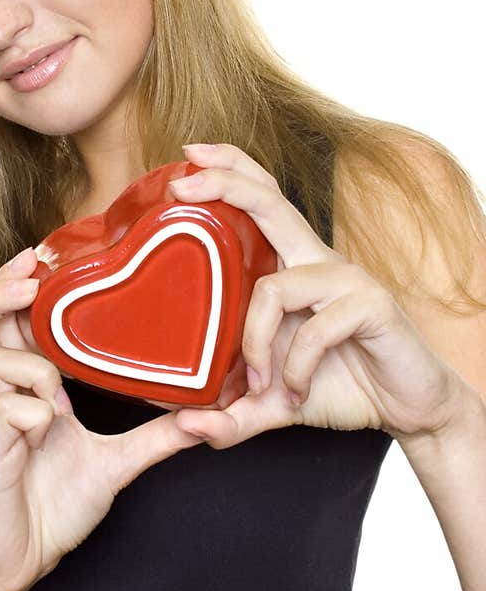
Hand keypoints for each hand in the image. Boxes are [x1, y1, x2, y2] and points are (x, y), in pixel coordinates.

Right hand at [0, 247, 207, 590]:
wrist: (19, 564)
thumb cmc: (52, 507)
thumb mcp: (116, 465)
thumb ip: (155, 439)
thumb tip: (206, 419)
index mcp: (23, 392)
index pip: (4, 324)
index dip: (16, 287)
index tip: (44, 258)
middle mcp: (0, 401)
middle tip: (30, 276)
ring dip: (30, 362)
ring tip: (56, 382)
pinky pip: (3, 417)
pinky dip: (32, 411)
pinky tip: (53, 424)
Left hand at [163, 142, 459, 448]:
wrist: (409, 408)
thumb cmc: (341, 385)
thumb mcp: (275, 403)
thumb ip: (232, 415)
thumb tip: (186, 428)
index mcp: (293, 267)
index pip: (261, 201)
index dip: (227, 172)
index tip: (184, 162)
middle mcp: (316, 261)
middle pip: (269, 200)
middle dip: (222, 183)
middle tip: (181, 185)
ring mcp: (344, 279)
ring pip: (274, 286)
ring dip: (254, 342)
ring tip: (257, 383)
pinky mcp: (371, 306)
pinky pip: (314, 328)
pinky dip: (296, 367)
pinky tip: (297, 391)